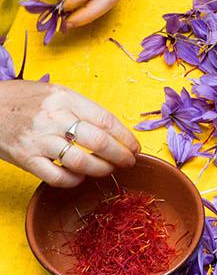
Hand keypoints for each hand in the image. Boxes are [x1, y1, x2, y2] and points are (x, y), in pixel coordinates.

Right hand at [0, 80, 138, 186]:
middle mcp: (54, 119)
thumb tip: (110, 129)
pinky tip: (80, 177)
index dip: (125, 137)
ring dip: (101, 169)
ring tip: (108, 169)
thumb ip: (81, 108)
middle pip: (98, 142)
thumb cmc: (24, 99)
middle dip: (120, 155)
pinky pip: (57, 177)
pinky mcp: (25, 159)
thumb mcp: (55, 93)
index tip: (135, 146)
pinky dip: (74, 180)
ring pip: (81, 162)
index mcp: (66, 99)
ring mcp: (39, 140)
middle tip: (129, 161)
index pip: (105, 120)